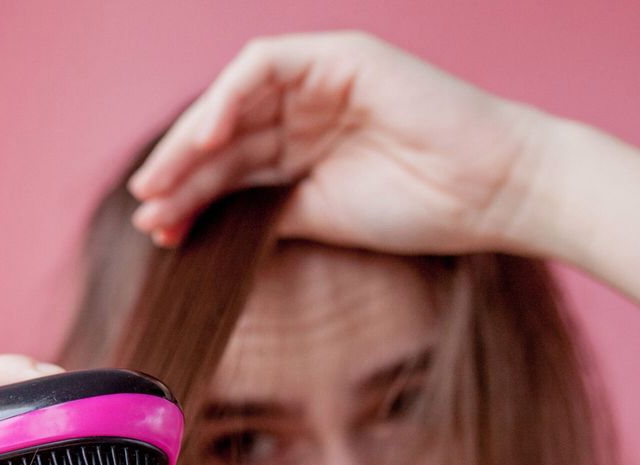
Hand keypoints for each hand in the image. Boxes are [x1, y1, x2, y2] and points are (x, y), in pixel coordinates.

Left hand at [127, 31, 552, 254]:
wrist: (494, 194)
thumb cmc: (422, 211)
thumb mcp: (321, 216)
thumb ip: (267, 210)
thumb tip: (202, 227)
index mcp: (304, 147)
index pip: (231, 166)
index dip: (191, 196)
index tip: (160, 233)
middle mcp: (306, 108)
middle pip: (224, 136)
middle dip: (180, 174)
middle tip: (146, 211)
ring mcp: (321, 79)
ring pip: (234, 102)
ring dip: (190, 143)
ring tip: (159, 186)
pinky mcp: (339, 56)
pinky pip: (264, 66)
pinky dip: (228, 98)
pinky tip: (204, 142)